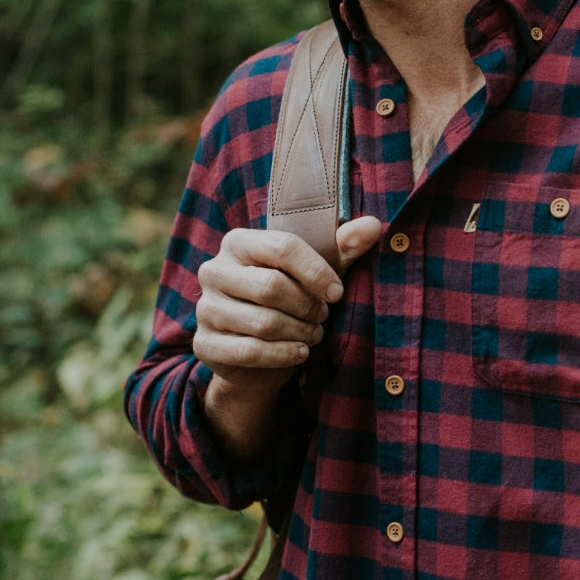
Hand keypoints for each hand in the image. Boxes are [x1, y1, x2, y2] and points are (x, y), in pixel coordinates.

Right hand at [195, 217, 381, 461]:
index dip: (317, 272)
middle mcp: (214, 271)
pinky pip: (249, 351)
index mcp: (238, 242)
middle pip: (272, 287)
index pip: (283, 247)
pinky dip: (283, 355)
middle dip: (308, 306)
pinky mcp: (204, 344)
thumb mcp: (318, 270)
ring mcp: (205, 308)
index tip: (337, 293)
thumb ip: (345, 246)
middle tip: (323, 317)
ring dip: (299, 331)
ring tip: (314, 333)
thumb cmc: (292, 297)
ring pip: (263, 322)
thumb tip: (375, 225)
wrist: (260, 349)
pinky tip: (299, 352)